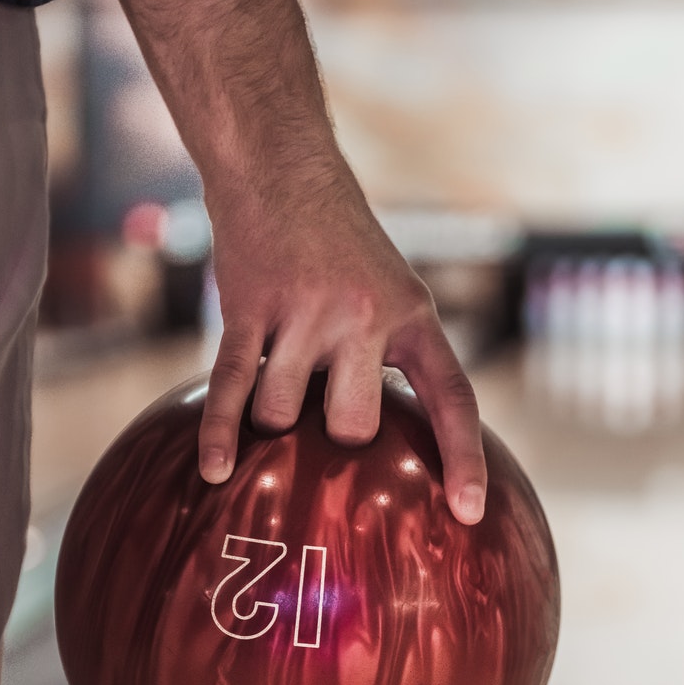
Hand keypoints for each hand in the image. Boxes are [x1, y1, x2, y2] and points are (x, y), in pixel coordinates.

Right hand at [196, 185, 487, 525]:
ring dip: (271, 415)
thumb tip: (384, 444)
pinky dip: (220, 434)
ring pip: (282, 415)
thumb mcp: (393, 291)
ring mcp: (305, 314)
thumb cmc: (339, 246)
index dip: (463, 458)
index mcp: (413, 317)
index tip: (469, 513)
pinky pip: (233, 388)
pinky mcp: (250, 311)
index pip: (453, 397)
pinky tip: (213, 472)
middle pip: (352, 426)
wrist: (282, 171)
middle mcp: (365, 317)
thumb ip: (396, 357)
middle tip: (321, 397)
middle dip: (334, 432)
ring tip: (276, 368)